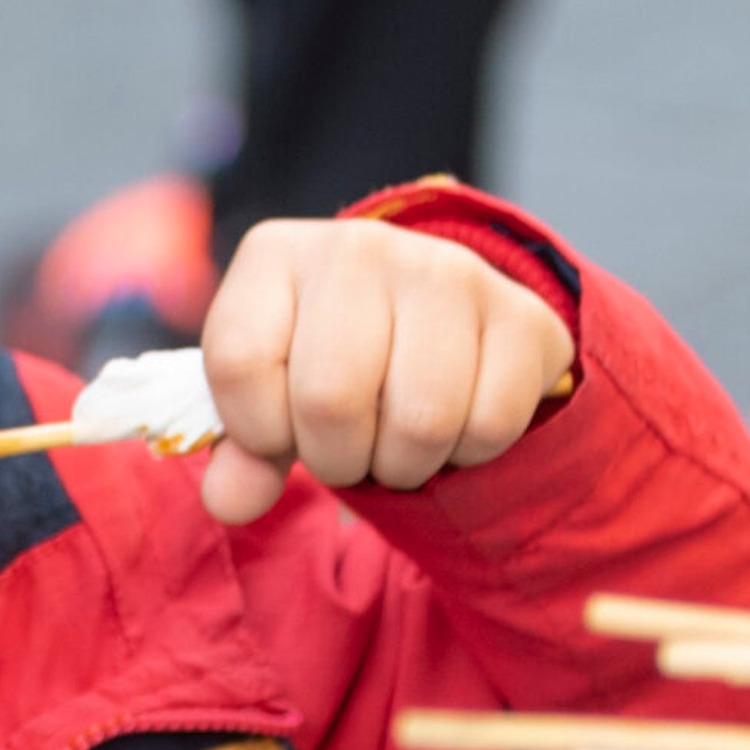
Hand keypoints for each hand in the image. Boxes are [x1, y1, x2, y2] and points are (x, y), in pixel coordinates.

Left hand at [198, 219, 575, 527]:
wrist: (440, 321)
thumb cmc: (336, 362)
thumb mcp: (274, 397)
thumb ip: (244, 452)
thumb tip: (229, 502)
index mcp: (277, 255)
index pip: (238, 362)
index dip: (256, 430)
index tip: (279, 432)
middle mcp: (360, 247)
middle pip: (330, 399)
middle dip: (338, 458)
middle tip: (350, 449)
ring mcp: (447, 272)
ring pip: (420, 421)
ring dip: (405, 463)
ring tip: (399, 440)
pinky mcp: (520, 313)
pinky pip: (489, 425)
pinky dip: (469, 452)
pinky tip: (455, 422)